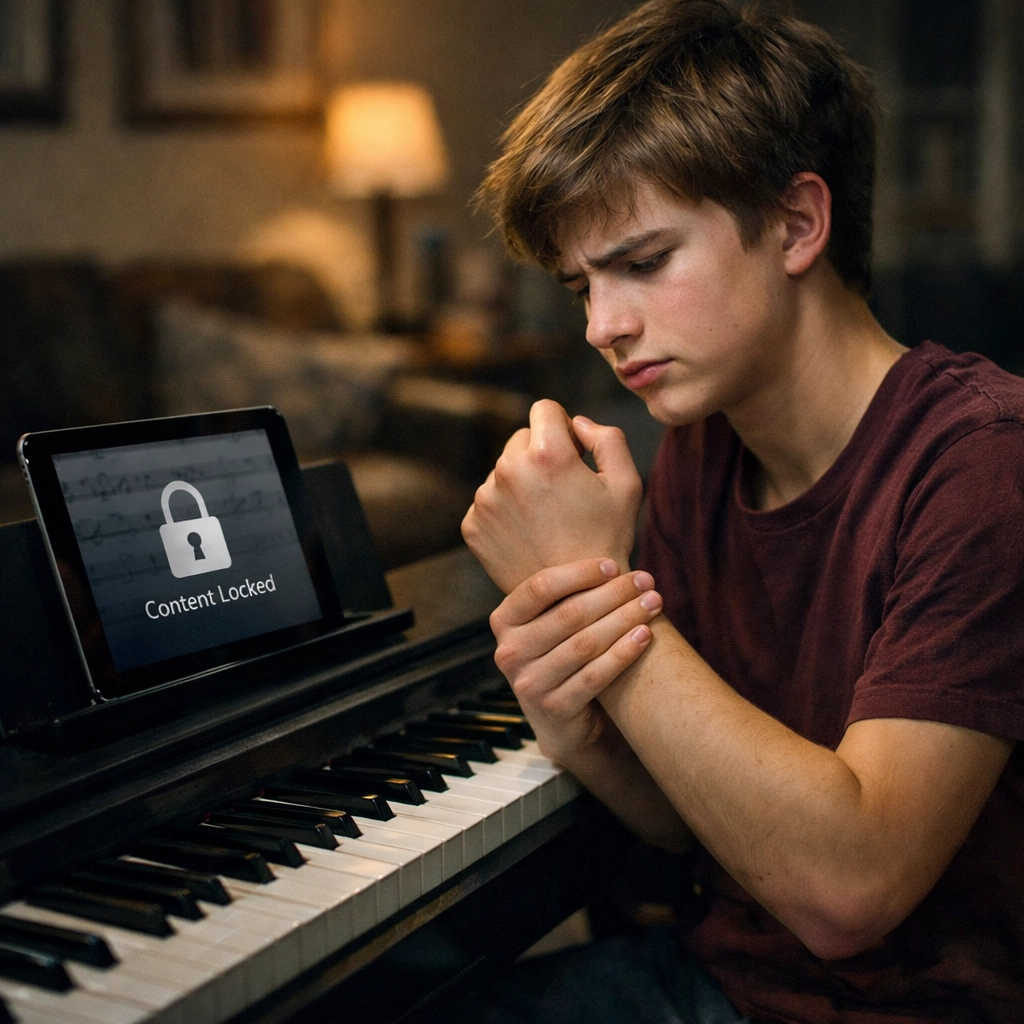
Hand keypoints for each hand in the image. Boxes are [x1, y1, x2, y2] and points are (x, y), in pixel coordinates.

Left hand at [462, 400, 642, 593]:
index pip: (545, 409)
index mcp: (546, 454)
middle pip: (520, 438)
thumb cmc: (606, 538)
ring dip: (522, 483)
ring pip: (503, 470)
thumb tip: (577, 423)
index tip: (574, 454)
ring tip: (547, 518)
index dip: (564, 427)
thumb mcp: (626, 483)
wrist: (576, 598)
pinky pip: (489, 500)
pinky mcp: (472, 525)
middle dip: (541, 454)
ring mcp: (485, 500)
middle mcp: (508, 471)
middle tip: (563, 490)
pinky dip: (505, 510)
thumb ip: (607, 437)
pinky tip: (529, 533)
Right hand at [490, 558, 661, 765]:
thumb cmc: (563, 655)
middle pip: (568, 614)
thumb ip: (566, 592)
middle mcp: (508, 652)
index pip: (539, 587)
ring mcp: (528, 683)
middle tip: (646, 581)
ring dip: (625, 619)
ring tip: (653, 603)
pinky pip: (595, 676)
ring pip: (585, 644)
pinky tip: (645, 636)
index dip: (580, 573)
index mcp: (503, 620)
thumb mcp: (551, 622)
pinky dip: (623, 653)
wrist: (562, 720)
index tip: (615, 564)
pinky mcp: (553, 709)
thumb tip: (610, 552)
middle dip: (613, 594)